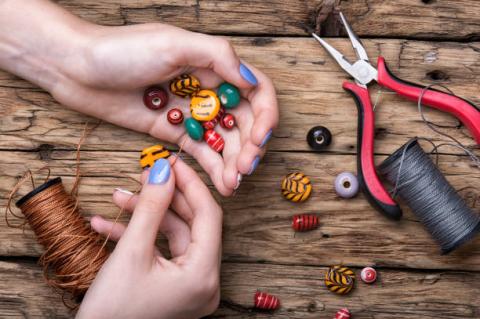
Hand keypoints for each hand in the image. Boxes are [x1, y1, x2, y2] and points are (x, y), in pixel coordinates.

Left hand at [50, 22, 277, 195]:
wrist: (77, 68)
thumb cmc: (121, 49)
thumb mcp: (172, 43)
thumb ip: (216, 57)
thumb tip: (250, 81)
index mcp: (213, 65)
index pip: (256, 91)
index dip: (264, 116)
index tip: (258, 139)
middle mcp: (208, 90)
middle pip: (245, 121)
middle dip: (250, 145)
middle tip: (245, 167)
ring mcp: (191, 113)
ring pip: (225, 141)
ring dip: (234, 162)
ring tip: (234, 183)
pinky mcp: (174, 132)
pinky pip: (201, 152)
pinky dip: (214, 168)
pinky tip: (223, 184)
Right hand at [77, 157, 222, 318]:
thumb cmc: (111, 312)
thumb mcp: (131, 253)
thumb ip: (150, 207)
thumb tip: (163, 170)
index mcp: (204, 275)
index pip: (209, 215)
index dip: (190, 184)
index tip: (171, 161)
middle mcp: (204, 281)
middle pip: (191, 223)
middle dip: (164, 197)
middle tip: (145, 174)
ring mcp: (188, 285)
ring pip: (173, 235)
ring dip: (145, 215)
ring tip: (119, 196)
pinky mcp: (172, 287)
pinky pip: (161, 252)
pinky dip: (139, 236)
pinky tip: (108, 223)